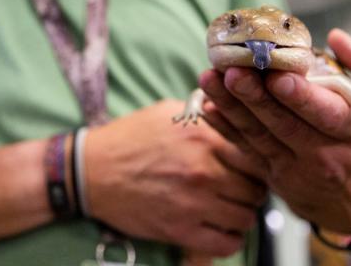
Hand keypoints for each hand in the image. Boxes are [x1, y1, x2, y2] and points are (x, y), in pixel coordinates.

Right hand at [84, 99, 267, 256]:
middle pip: (256, 188)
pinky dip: (229, 237)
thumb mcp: (169, 110)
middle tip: (239, 185)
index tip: (251, 163)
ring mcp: (194, 203)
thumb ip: (207, 111)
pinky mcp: (181, 231)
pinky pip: (227, 243)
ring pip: (246, 217)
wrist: (92, 171)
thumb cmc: (130, 138)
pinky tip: (219, 226)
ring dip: (241, 212)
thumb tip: (236, 107)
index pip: (257, 153)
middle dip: (252, 187)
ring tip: (228, 205)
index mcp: (203, 137)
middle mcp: (203, 170)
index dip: (258, 159)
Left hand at [200, 29, 350, 232]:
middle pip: (283, 123)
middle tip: (231, 70)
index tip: (277, 77)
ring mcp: (295, 167)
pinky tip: (207, 106)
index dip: (300, 97)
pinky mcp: (272, 174)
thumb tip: (337, 36)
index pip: (327, 115)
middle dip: (254, 96)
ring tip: (209, 78)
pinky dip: (224, 128)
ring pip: (257, 134)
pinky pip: (245, 148)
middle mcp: (324, 154)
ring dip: (230, 106)